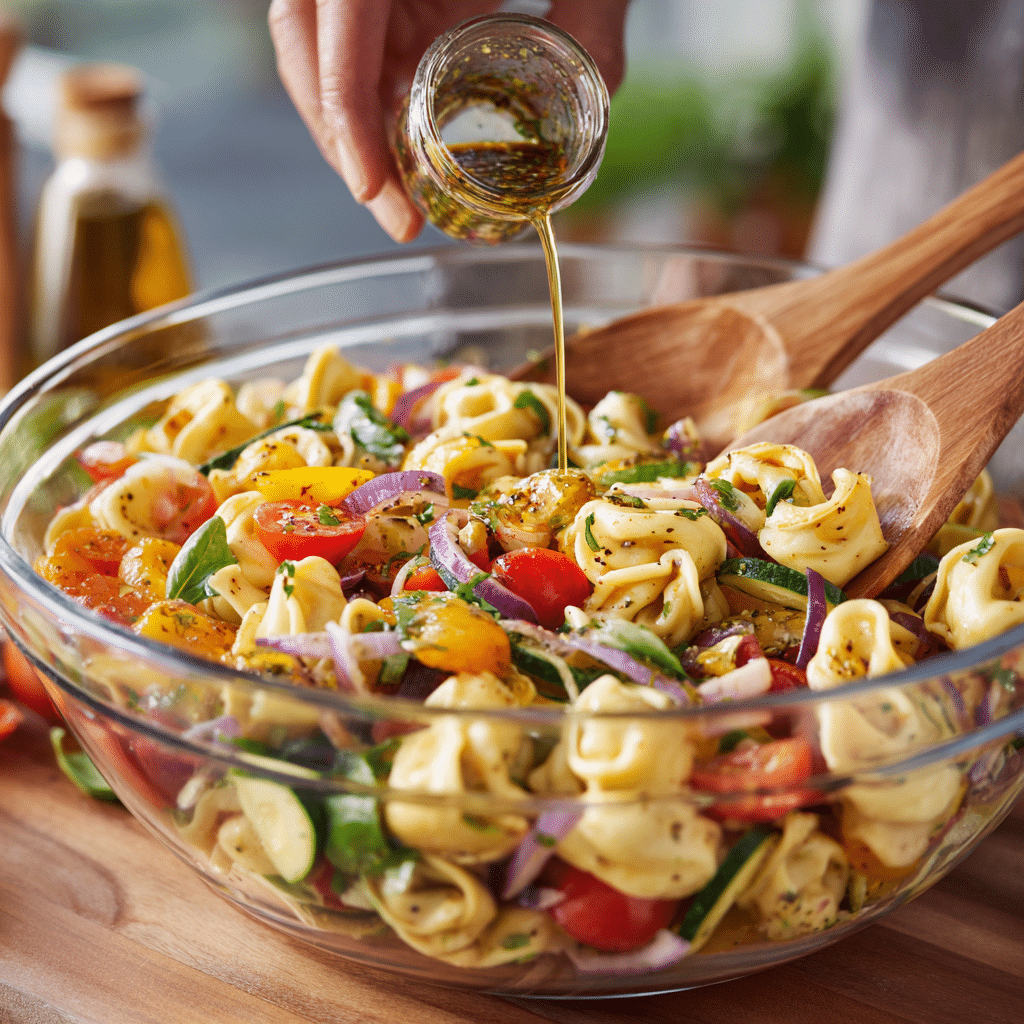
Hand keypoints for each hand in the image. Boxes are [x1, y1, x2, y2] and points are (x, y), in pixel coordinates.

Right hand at [268, 0, 629, 241]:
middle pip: (313, 51)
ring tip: (407, 206)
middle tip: (397, 216)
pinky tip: (418, 160)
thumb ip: (592, 7)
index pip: (334, 21)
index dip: (343, 105)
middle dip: (346, 142)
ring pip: (330, 61)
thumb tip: (603, 86)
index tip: (370, 183)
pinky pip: (366, 57)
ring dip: (362, 139)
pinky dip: (384, 113)